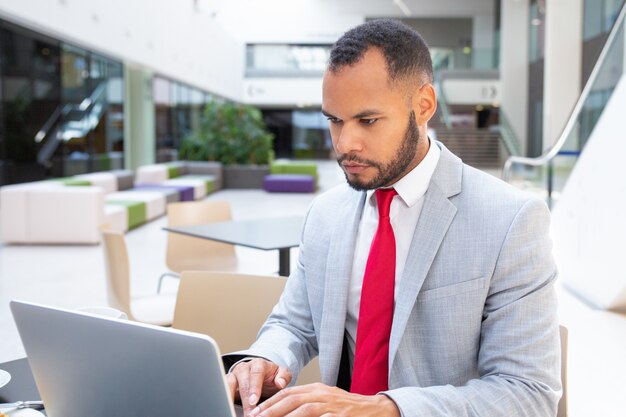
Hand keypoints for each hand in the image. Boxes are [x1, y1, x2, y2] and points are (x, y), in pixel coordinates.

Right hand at [227, 358, 291, 414]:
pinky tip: (227, 408)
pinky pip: (222, 390)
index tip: (254, 401)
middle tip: (249, 414)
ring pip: (228, 385)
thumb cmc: (271, 376)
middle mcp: (243, 368)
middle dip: (245, 400)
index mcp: (258, 364)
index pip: (256, 374)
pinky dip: (224, 400)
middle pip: (242, 383)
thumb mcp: (281, 373)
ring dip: (231, 400)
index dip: (254, 388)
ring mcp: (233, 375)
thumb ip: (283, 376)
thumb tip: (280, 383)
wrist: (262, 374)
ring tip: (233, 411)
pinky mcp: (226, 383)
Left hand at [247, 382, 400, 416]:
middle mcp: (323, 394)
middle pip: (293, 399)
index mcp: (318, 389)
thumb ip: (308, 402)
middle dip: (272, 409)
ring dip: (286, 416)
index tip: (256, 412)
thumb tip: (284, 410)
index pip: (289, 393)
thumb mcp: (327, 400)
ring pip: (305, 409)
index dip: (271, 402)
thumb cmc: (348, 408)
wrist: (376, 410)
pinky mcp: (341, 416)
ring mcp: (333, 405)